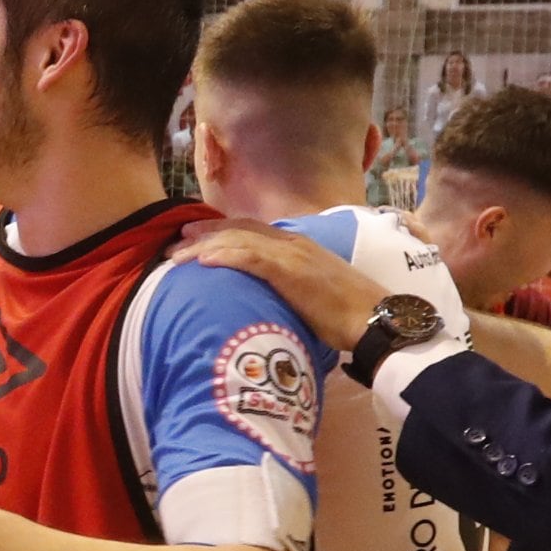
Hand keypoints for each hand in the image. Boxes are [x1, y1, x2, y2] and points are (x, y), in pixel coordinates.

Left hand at [177, 217, 374, 347]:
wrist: (376, 319)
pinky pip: (251, 259)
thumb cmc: (349, 314)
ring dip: (204, 247)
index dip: (221, 231)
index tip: (194, 237)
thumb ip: (290, 287)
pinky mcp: (292, 272)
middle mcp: (293, 244)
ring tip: (177, 255)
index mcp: (298, 247)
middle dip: (204, 235)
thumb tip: (270, 298)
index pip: (252, 231)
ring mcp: (292, 255)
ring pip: (239, 242)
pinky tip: (204, 262)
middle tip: (174, 242)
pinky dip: (225, 257)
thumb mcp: (314, 292)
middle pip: (239, 231)